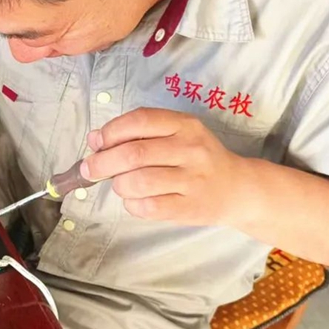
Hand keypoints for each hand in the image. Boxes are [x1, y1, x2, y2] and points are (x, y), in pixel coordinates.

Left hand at [82, 108, 249, 225]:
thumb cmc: (196, 159)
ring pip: (138, 182)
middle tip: (90, 169)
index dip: (110, 132)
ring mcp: (193, 180)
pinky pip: (148, 207)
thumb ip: (136, 133)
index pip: (139, 120)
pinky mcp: (190, 207)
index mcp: (184, 125)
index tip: (96, 142)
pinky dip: (132, 204)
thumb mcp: (175, 135)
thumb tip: (94, 139)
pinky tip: (134, 200)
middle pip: (133, 154)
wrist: (238, 188)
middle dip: (102, 162)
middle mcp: (191, 149)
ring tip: (120, 184)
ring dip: (118, 184)